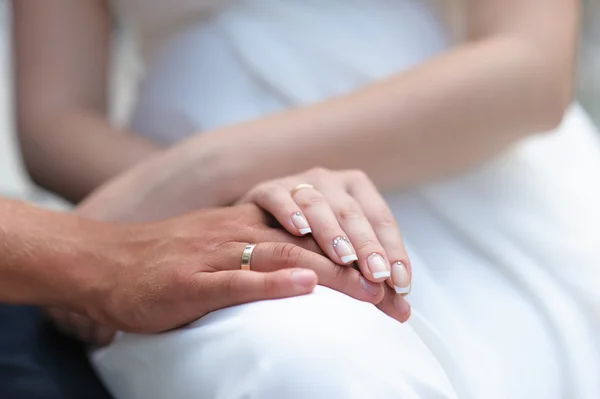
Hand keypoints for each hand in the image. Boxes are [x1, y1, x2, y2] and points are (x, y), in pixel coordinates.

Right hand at [54, 204, 406, 342]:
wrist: (105, 262)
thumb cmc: (166, 262)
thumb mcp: (218, 249)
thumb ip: (258, 255)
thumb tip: (301, 275)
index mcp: (249, 225)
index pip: (313, 237)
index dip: (355, 256)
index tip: (391, 285)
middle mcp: (239, 231)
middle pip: (310, 245)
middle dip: (358, 268)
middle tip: (397, 296)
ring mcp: (215, 254)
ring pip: (282, 257)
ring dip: (330, 273)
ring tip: (370, 289)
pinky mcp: (191, 281)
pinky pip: (237, 280)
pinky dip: (272, 283)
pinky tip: (304, 285)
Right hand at [237, 168, 411, 306]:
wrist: (255, 230)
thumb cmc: (308, 244)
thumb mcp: (341, 258)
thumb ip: (369, 280)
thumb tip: (402, 313)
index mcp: (355, 190)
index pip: (381, 219)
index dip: (393, 250)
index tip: (399, 284)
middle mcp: (329, 181)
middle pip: (352, 212)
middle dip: (367, 244)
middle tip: (377, 275)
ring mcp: (297, 183)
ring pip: (317, 203)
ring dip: (331, 231)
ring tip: (343, 258)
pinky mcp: (265, 189)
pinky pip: (278, 197)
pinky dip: (289, 211)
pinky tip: (299, 230)